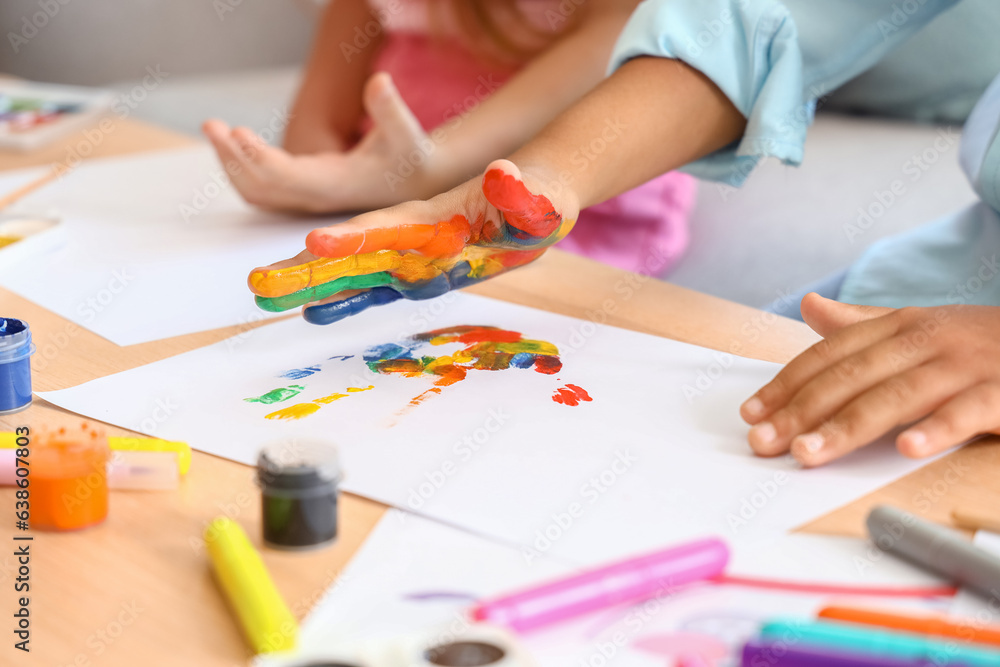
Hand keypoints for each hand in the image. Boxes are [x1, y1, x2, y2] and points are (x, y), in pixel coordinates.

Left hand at [202, 73, 440, 212]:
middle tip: (213, 125)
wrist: (417, 180)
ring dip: (232, 164)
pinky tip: (232, 146)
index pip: (288, 178)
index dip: (260, 158)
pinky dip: (241, 170)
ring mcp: (307, 198)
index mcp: (336, 185)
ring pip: (257, 192)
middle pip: (262, 188)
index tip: (238, 132)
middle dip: (234, 158)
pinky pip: (262, 190)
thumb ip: (391, 108)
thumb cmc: (410, 155)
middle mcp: (317, 197)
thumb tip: (379, 81)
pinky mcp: (303, 193)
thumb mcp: (406, 130)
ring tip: (216, 130)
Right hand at [246, 159, 578, 323]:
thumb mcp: (536, 196)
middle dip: (308, 267)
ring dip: (313, 285)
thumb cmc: (540, 197)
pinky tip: (316, 311)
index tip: (314, 242)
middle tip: (260, 284)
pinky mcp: (418, 271)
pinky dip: (345, 298)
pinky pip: (376, 288)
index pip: (387, 226)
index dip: (354, 235)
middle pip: (352, 251)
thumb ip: (518, 192)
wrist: (535, 197)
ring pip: (353, 271)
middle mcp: (411, 234)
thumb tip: (504, 175)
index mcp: (433, 216)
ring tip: (268, 298)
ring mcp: (410, 254)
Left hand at [740, 293, 999, 466]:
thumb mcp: (918, 327)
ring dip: (848, 426)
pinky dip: (939, 429)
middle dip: (801, 411)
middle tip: (763, 443)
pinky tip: (909, 449)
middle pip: (850, 376)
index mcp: (899, 326)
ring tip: (808, 454)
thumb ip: (861, 325)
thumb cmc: (979, 343)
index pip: (828, 355)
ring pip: (896, 395)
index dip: (787, 384)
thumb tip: (808, 306)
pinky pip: (968, 410)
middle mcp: (925, 339)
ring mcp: (965, 364)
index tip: (751, 415)